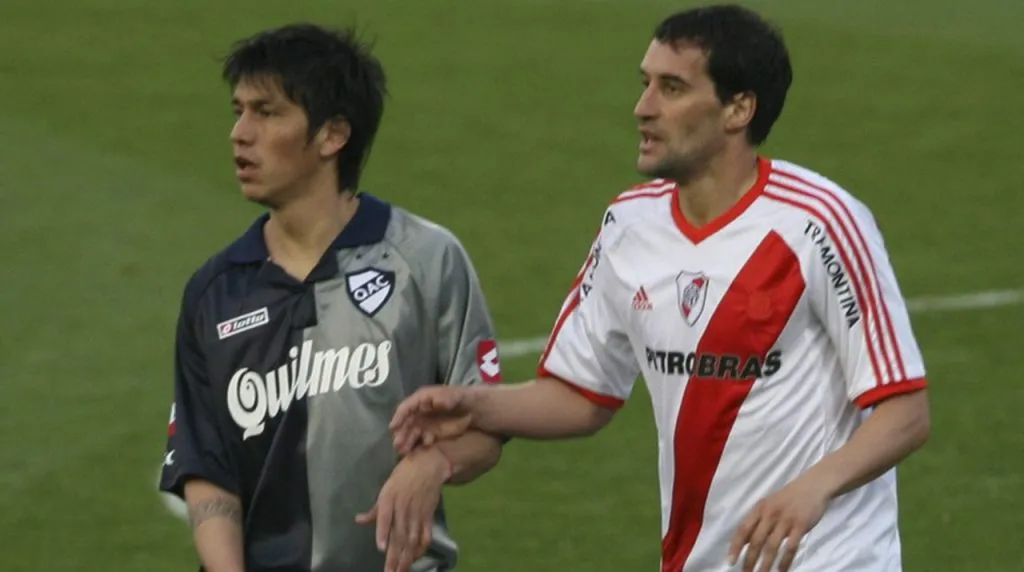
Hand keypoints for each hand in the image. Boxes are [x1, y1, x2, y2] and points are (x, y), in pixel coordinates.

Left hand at [355, 447, 450, 571]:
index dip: (383, 533)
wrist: (428, 466)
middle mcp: (403, 508)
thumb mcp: (386, 489)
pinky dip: (421, 548)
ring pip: (412, 539)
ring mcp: (417, 514)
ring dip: (407, 557)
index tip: (382, 549)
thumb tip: (358, 520)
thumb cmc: (403, 476)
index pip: (385, 518)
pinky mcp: (428, 516)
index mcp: (390, 499)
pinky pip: (425, 535)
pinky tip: (416, 558)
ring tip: (401, 571)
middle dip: (394, 556)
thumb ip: (375, 510)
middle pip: (399, 535)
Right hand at [389, 386, 473, 455]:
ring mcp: (424, 422)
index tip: (393, 427)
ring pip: (411, 432)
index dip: (399, 416)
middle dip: (401, 433)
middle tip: (397, 445)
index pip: (407, 406)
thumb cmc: (466, 400)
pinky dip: (415, 446)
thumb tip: (436, 401)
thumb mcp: (459, 396)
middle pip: (407, 422)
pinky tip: (414, 454)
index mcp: (424, 398)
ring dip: (406, 442)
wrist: (476, 409)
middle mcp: (420, 410)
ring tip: (403, 453)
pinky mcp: (429, 432)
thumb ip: (449, 398)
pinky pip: (419, 440)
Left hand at [728, 475, 830, 571]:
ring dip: (765, 564)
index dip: (735, 546)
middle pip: (756, 541)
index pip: (743, 529)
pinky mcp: (801, 525)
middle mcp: (770, 514)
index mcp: (759, 509)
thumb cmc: (789, 497)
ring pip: (772, 546)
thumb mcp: (768, 504)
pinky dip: (785, 561)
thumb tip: (744, 542)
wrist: (813, 485)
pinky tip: (781, 570)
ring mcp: (786, 520)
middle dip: (749, 560)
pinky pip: (791, 547)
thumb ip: (757, 522)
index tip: (730, 561)